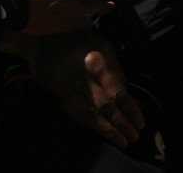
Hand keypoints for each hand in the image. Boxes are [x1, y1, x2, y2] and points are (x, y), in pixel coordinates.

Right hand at [28, 29, 145, 147]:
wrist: (42, 40)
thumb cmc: (79, 40)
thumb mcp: (102, 46)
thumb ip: (115, 69)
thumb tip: (127, 95)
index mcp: (95, 62)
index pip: (117, 90)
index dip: (130, 109)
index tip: (140, 123)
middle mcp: (80, 77)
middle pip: (104, 106)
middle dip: (121, 124)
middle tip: (134, 138)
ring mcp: (67, 89)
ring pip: (89, 115)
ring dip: (107, 131)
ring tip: (121, 142)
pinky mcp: (57, 96)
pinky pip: (75, 116)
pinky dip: (89, 127)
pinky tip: (100, 134)